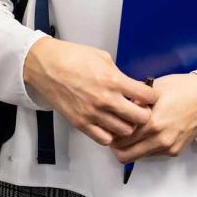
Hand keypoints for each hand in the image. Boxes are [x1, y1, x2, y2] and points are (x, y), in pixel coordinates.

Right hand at [23, 37, 157, 145]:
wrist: (45, 65)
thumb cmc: (71, 57)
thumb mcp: (102, 57)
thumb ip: (119, 73)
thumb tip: (130, 85)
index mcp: (113, 80)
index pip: (147, 96)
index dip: (151, 96)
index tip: (148, 96)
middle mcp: (105, 99)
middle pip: (140, 119)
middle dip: (143, 113)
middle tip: (138, 109)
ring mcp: (93, 113)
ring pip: (125, 132)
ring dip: (127, 125)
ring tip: (122, 117)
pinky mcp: (81, 123)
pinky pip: (105, 139)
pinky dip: (110, 134)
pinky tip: (108, 125)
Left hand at [110, 73, 196, 162]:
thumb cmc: (180, 89)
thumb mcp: (152, 89)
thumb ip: (133, 101)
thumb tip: (117, 107)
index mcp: (152, 123)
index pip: (120, 139)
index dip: (110, 132)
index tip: (108, 125)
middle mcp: (160, 140)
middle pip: (125, 155)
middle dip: (116, 145)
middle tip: (114, 132)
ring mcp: (168, 147)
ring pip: (137, 157)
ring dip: (130, 147)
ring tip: (130, 131)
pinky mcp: (174, 151)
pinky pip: (151, 154)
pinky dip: (144, 147)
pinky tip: (145, 132)